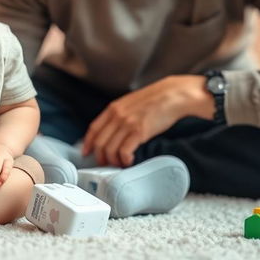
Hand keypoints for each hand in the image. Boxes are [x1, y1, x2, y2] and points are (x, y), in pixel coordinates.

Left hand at [82, 75, 210, 166]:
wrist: (172, 95)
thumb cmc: (155, 100)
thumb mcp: (130, 103)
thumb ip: (119, 114)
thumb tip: (113, 131)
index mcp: (113, 108)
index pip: (93, 128)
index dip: (88, 143)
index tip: (86, 152)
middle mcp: (117, 115)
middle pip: (100, 142)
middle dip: (100, 157)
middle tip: (106, 164)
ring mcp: (127, 123)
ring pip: (110, 149)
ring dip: (114, 161)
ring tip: (120, 164)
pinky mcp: (139, 131)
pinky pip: (124, 151)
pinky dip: (125, 160)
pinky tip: (130, 161)